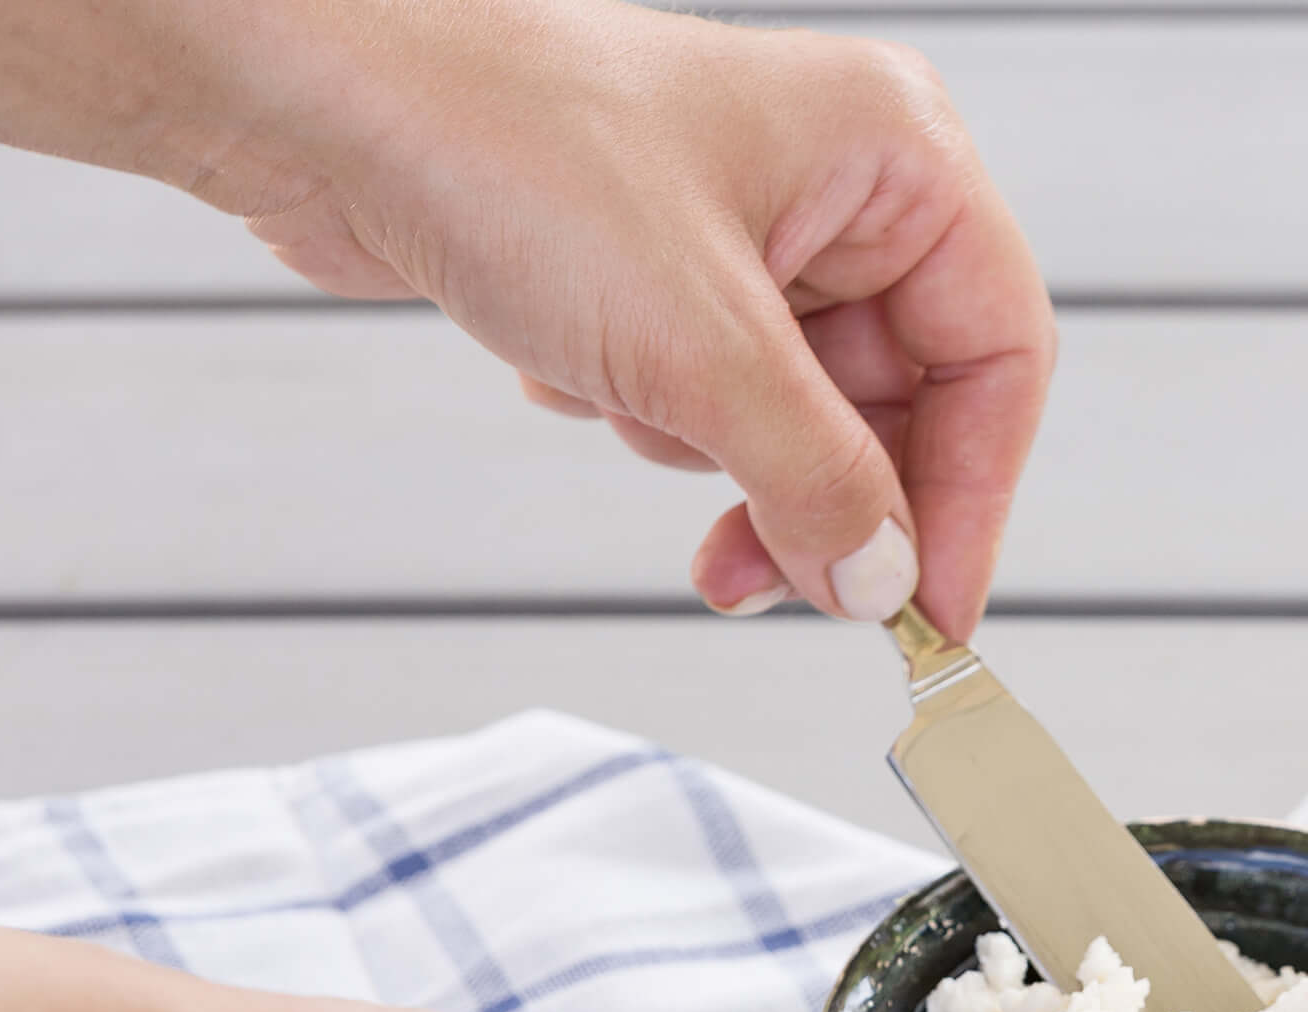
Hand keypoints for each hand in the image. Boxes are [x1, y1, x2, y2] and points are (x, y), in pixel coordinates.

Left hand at [0, 0, 1053, 632]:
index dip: (972, 499)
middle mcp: (842, 185)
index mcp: (897, 156)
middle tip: (768, 582)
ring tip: (629, 414)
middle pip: (903, 403)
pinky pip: (715, 400)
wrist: (308, 100)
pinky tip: (573, 368)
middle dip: (823, 494)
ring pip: (804, 417)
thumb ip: (818, 481)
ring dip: (720, 455)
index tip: (929, 615)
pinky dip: (653, 417)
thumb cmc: (502, 148)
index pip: (998, 359)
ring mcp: (753, 228)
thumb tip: (885, 588)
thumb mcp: (696, 346)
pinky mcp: (665, 271)